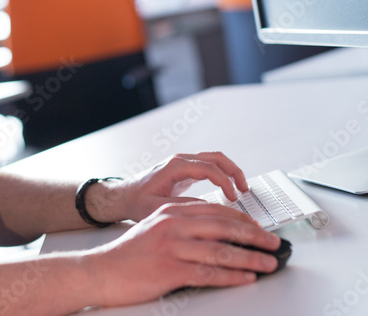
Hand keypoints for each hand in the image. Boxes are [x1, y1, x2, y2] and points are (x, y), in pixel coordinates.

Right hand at [84, 201, 280, 306]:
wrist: (100, 271)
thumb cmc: (129, 254)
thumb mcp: (156, 229)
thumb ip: (184, 226)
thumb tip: (218, 234)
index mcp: (172, 211)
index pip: (217, 211)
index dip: (244, 220)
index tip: (261, 229)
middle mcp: (174, 224)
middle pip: (225, 227)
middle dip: (255, 237)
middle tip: (275, 244)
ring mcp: (172, 246)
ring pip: (221, 250)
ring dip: (251, 258)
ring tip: (268, 263)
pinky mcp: (169, 269)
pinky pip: (209, 272)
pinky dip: (232, 276)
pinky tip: (246, 278)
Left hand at [87, 151, 248, 224]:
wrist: (123, 197)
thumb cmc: (136, 203)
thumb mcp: (159, 209)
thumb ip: (183, 207)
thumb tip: (208, 208)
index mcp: (175, 167)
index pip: (208, 168)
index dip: (225, 182)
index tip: (233, 197)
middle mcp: (180, 161)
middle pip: (216, 158)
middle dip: (234, 172)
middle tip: (244, 190)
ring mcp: (182, 163)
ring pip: (214, 159)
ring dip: (230, 171)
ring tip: (241, 188)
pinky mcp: (184, 169)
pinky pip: (209, 166)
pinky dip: (223, 173)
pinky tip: (228, 188)